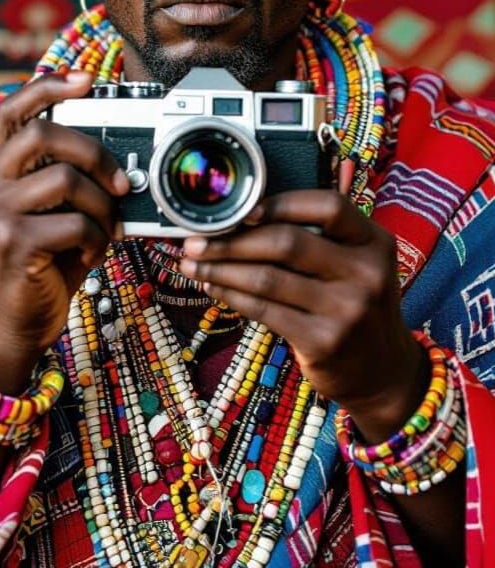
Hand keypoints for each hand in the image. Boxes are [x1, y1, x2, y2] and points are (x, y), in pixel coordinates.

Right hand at [0, 72, 128, 390]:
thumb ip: (72, 181)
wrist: (17, 324)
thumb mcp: (55, 213)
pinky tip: (92, 254)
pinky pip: (75, 223)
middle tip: (122, 182)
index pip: (14, 109)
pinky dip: (97, 238)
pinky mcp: (13, 243)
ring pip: (66, 179)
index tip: (88, 81)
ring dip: (102, 206)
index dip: (50, 87)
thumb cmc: (44, 264)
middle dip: (96, 152)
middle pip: (44, 134)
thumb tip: (126, 165)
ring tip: (106, 228)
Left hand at [180, 191, 426, 439]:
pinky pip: (264, 310)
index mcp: (374, 242)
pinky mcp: (323, 342)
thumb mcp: (358, 264)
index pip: (329, 207)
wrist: (384, 372)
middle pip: (287, 243)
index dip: (281, 204)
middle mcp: (366, 273)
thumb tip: (245, 214)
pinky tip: (214, 286)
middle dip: (232, 240)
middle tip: (196, 240)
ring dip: (222, 268)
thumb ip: (320, 238)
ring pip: (267, 278)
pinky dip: (232, 295)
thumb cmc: (356, 305)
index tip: (241, 209)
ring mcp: (346, 310)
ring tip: (194, 264)